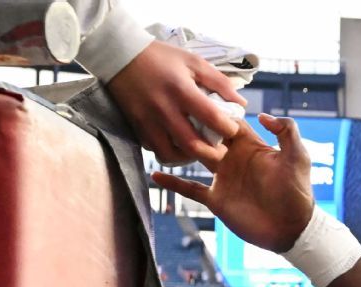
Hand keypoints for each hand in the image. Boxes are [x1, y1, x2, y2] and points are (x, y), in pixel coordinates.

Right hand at [106, 39, 246, 164]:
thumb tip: (241, 104)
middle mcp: (164, 109)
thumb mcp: (193, 62)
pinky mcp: (135, 125)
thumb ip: (219, 82)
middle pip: (192, 144)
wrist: (118, 54)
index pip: (211, 118)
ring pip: (170, 153)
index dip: (227, 129)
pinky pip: (154, 149)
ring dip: (189, 158)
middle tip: (221, 152)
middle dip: (211, 154)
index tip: (233, 130)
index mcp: (181, 90)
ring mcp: (147, 120)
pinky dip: (168, 152)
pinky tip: (178, 146)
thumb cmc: (161, 57)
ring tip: (199, 151)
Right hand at [153, 114, 314, 251]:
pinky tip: (155, 175)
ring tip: (159, 135)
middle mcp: (233, 159)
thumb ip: (286, 131)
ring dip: (179, 148)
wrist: (291, 228)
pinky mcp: (216, 199)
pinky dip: (173, 183)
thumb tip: (262, 114)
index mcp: (251, 146)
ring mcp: (223, 178)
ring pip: (195, 158)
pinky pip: (190, 189)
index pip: (228, 122)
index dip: (215, 111)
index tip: (196, 97)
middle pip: (207, 136)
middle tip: (170, 112)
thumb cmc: (297, 192)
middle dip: (191, 125)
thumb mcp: (297, 157)